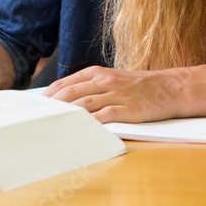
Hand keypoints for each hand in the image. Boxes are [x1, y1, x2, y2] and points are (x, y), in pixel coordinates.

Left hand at [43, 66, 183, 122]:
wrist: (170, 89)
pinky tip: (76, 132)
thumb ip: (91, 87)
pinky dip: (87, 125)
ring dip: (64, 116)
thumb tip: (67, 99)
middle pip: (69, 94)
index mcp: (98, 73)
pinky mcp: (126, 110)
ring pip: (82, 104)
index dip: (48, 96)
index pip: (64, 83)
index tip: (35, 107)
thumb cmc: (140, 87)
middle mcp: (104, 82)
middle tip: (36, 119)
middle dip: (50, 107)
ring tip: (49, 126)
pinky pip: (102, 117)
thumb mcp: (113, 79)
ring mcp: (115, 96)